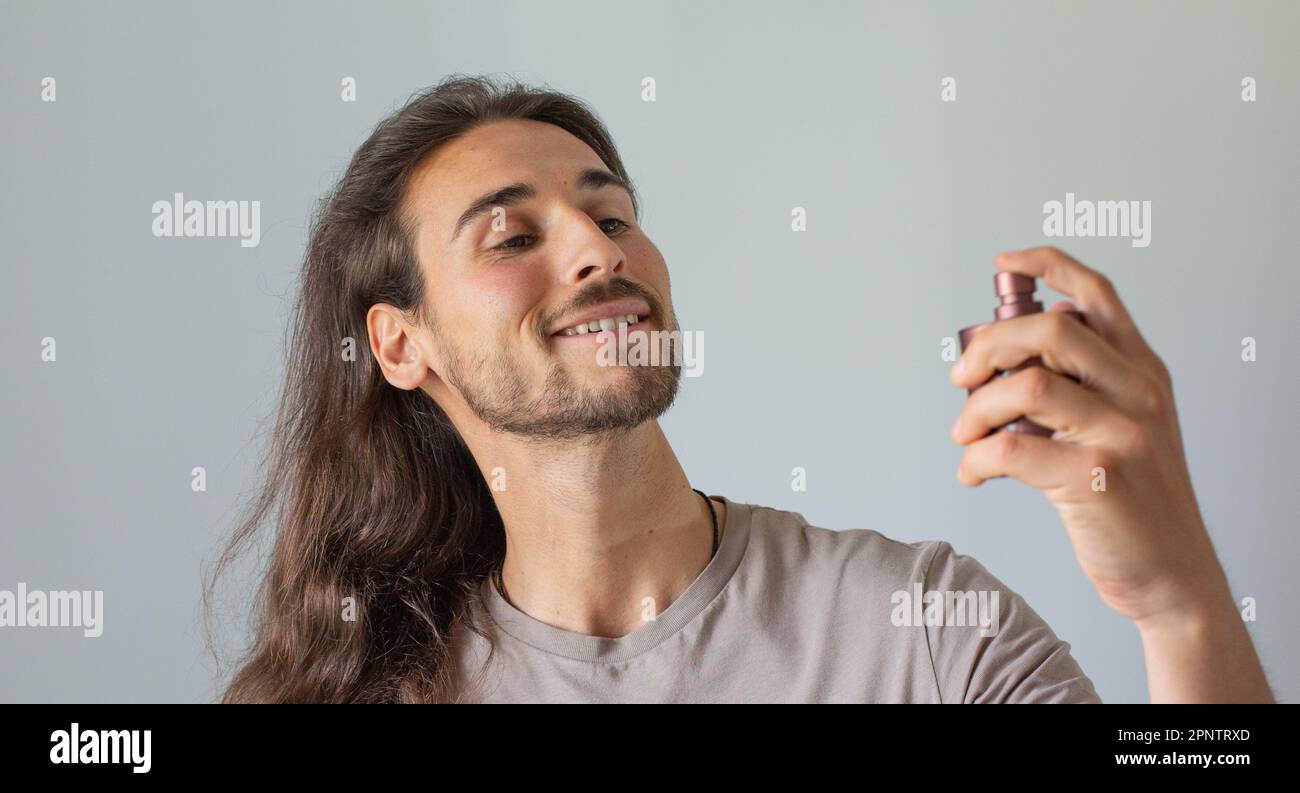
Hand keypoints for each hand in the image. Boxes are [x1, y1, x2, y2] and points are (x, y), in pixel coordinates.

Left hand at [948, 247, 1229, 625]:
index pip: (1097, 294)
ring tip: (965, 435)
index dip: (1048, 265)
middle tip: (961, 379)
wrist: (1170, 570)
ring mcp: (1121, 433)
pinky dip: (975, 459)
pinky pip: (1010, 450)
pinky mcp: (1096, 480)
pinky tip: (973, 474)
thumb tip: (1030, 332)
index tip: (1005, 262)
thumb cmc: (1133, 496)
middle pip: (1048, 331)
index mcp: (1142, 370)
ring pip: (1026, 386)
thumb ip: (1087, 377)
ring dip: (976, 409)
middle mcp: (1137, 392)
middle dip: (987, 348)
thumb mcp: (1127, 422)